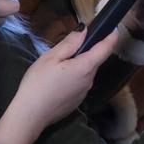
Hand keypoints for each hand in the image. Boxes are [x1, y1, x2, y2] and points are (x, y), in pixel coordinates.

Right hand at [0, 27, 119, 143]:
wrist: (30, 116)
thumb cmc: (38, 84)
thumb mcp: (50, 58)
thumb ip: (70, 43)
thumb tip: (85, 30)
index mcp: (86, 67)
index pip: (106, 48)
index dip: (111, 37)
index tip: (114, 28)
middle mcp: (90, 80)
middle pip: (95, 60)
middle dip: (88, 51)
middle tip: (70, 45)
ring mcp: (84, 92)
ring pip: (87, 72)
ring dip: (80, 65)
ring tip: (59, 64)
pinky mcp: (77, 101)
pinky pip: (80, 83)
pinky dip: (75, 77)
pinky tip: (58, 80)